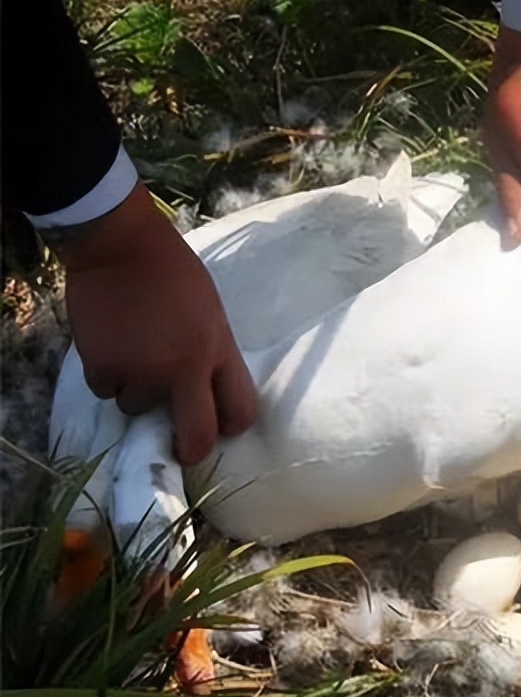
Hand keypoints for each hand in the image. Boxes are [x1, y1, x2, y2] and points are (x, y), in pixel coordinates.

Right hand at [52, 183, 256, 463]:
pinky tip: (109, 342)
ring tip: (132, 351)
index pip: (241, 410)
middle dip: (190, 450)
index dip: (230, 426)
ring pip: (138, 408)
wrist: (121, 245)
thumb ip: (212, 352)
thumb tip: (207, 390)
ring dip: (134, 390)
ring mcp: (143, 372)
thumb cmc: (173, 273)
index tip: (219, 429)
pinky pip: (105, 390)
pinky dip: (105, 373)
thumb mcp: (211, 313)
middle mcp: (185, 368)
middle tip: (182, 451)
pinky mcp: (104, 368)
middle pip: (197, 436)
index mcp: (219, 350)